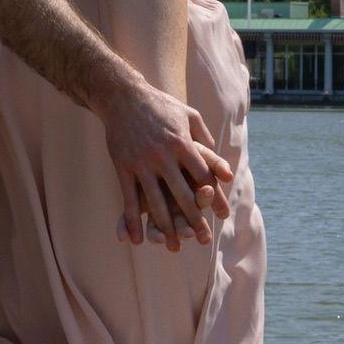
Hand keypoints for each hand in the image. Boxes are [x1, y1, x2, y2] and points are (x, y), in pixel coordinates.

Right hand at [99, 83, 232, 248]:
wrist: (122, 96)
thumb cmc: (160, 105)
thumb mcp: (188, 115)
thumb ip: (205, 138)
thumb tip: (219, 162)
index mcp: (183, 143)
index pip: (203, 176)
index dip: (214, 198)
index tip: (221, 216)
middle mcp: (164, 155)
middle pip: (182, 194)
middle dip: (194, 220)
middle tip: (204, 240)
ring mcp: (142, 162)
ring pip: (155, 202)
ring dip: (166, 227)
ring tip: (174, 246)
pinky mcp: (123, 166)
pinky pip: (128, 199)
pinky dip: (133, 221)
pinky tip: (137, 239)